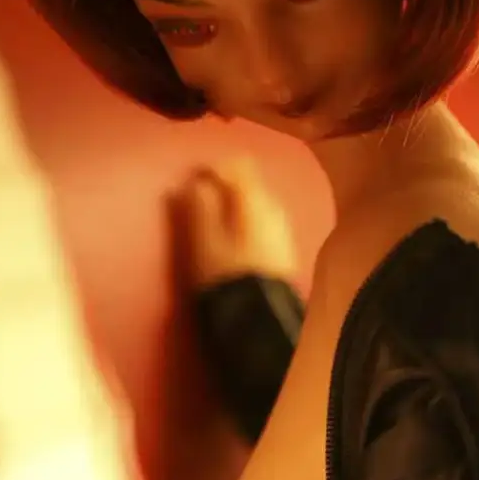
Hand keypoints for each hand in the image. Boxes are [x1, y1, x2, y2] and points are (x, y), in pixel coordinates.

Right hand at [173, 157, 298, 290]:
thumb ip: (199, 207)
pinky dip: (248, 220)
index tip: (193, 179)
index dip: (213, 167)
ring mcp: (283, 227)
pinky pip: (264, 221)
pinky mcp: (285, 246)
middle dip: (226, 185)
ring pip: (258, 201)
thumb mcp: (204, 240)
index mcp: (254, 199)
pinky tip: (236, 238)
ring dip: (237, 204)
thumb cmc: (226, 274)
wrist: (260, 314)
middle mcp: (274, 207)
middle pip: (250, 182)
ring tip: (216, 220)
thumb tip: (193, 183)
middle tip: (201, 199)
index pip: (237, 165)